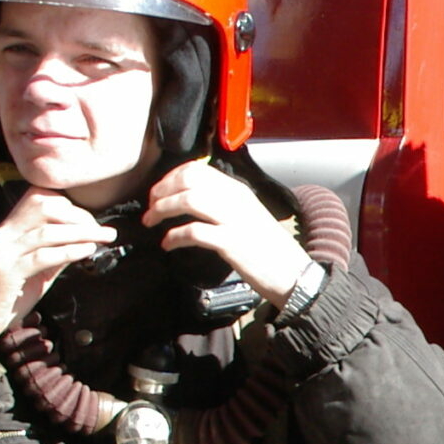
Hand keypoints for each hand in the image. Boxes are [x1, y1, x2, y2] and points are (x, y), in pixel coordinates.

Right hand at [0, 187, 117, 352]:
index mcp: (6, 231)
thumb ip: (52, 256)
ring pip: (47, 231)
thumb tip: (82, 243)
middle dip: (78, 215)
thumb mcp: (30, 274)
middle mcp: (2, 235)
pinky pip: (42, 256)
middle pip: (43, 205)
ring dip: (82, 232)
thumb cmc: (1, 301)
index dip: (68, 206)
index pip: (37, 198)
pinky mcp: (5, 272)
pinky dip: (69, 251)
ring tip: (105, 238)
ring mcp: (2, 252)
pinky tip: (88, 252)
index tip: (90, 222)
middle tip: (102, 231)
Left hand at [141, 160, 316, 304]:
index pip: (197, 169)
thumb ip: (223, 204)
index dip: (170, 178)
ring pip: (188, 200)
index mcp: (237, 190)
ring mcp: (233, 220)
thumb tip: (191, 201)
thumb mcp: (247, 216)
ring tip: (151, 222)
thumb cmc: (268, 249)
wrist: (293, 274)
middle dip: (161, 191)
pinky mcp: (230, 242)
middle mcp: (235, 199)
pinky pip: (193, 232)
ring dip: (162, 210)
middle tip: (150, 207)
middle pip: (188, 180)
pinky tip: (168, 244)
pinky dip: (174, 237)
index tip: (159, 192)